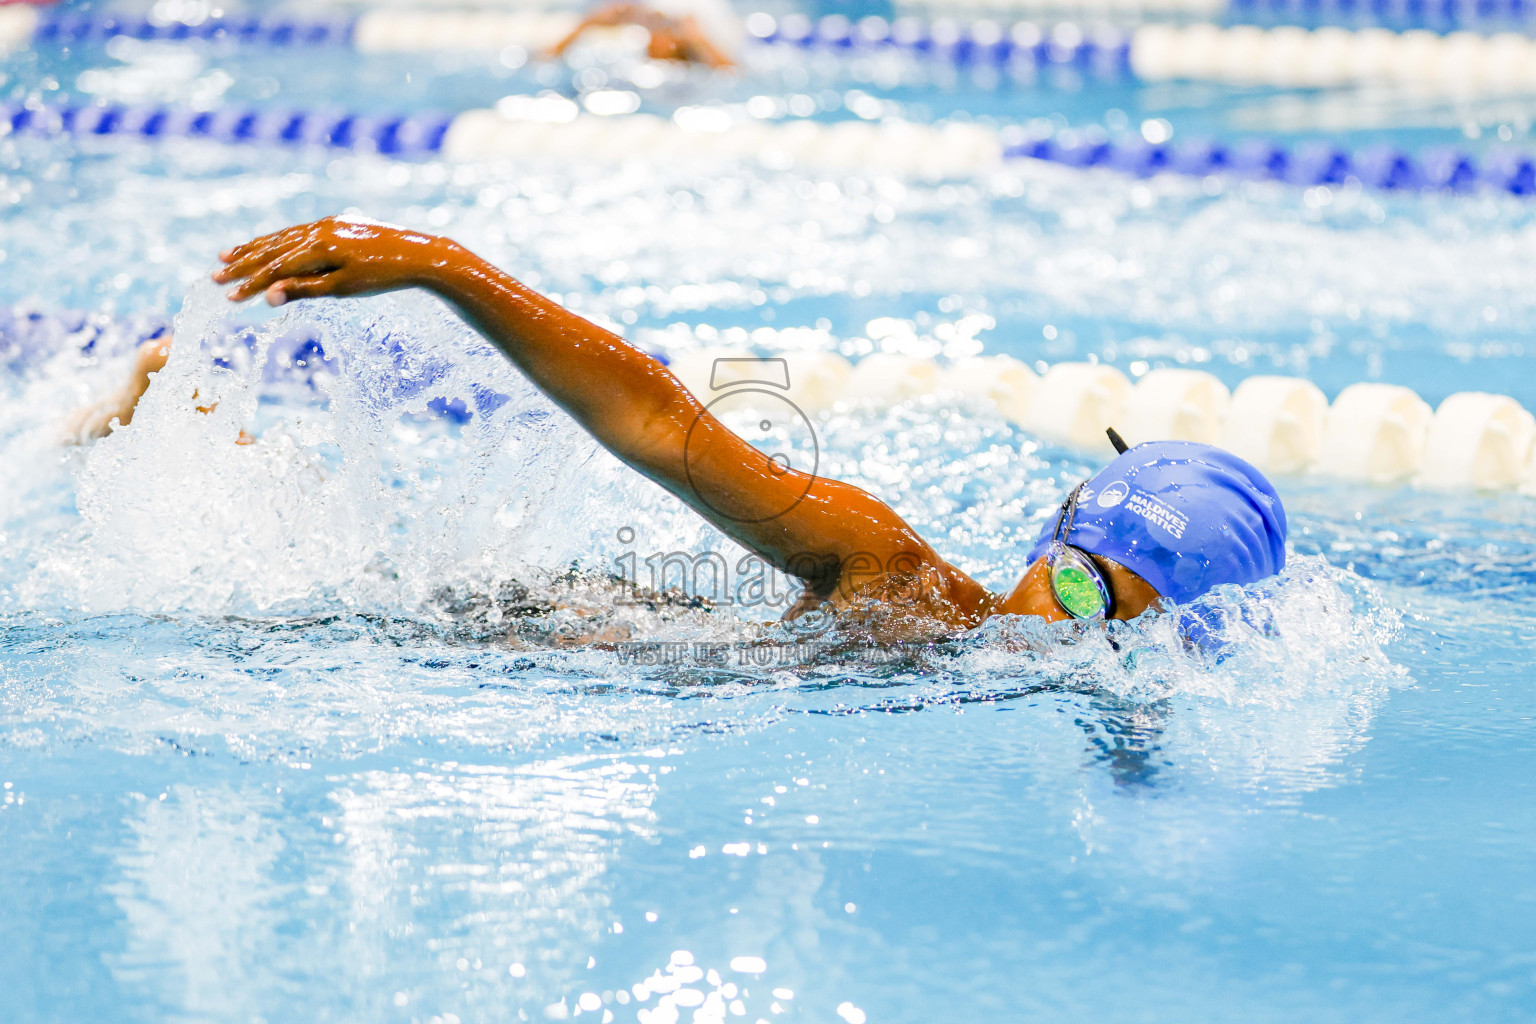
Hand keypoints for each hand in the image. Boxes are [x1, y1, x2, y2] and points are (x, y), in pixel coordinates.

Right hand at [213, 216, 455, 305]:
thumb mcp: (343, 288)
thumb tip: (267, 297)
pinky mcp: (336, 224)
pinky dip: (278, 240)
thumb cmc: (382, 277)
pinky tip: (268, 245)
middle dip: (242, 264)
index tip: (227, 297)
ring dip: (254, 248)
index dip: (249, 284)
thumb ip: (304, 290)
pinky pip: (298, 232)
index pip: (274, 268)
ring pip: (282, 237)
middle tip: (214, 275)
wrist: (418, 254)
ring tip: (228, 255)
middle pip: (272, 249)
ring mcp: (326, 225)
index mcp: (318, 247)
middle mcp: (318, 231)